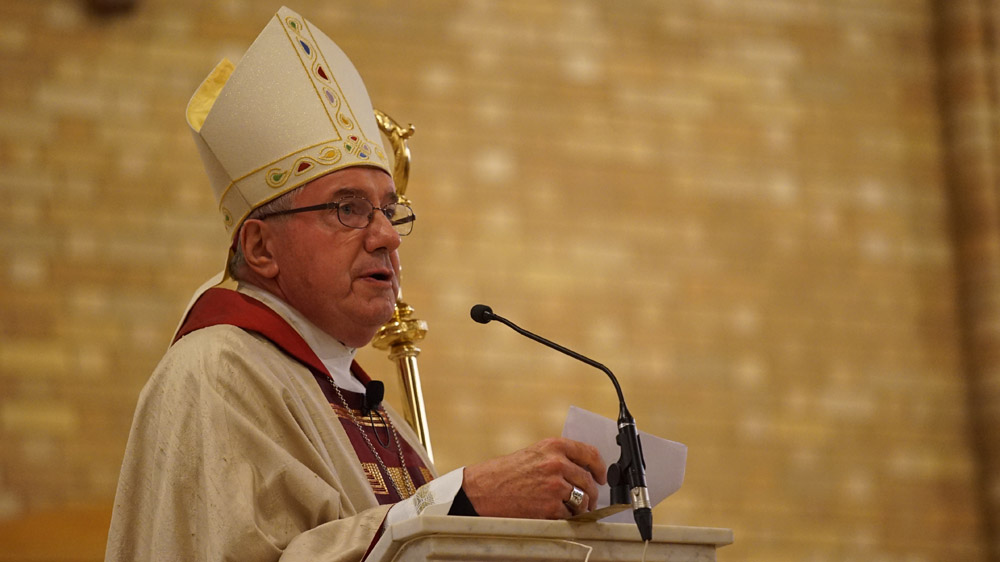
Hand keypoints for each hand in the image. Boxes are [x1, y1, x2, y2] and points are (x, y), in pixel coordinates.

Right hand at [461, 437, 606, 518]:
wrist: (484, 490)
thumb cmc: (506, 473)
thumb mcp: (534, 454)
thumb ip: (559, 458)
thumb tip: (584, 470)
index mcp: (554, 446)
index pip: (590, 454)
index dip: (600, 468)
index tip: (601, 477)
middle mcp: (557, 464)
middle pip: (589, 481)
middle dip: (592, 494)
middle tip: (589, 500)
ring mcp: (555, 486)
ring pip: (583, 500)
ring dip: (580, 508)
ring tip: (570, 509)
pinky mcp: (550, 507)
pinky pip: (569, 515)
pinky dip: (565, 518)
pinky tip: (554, 514)